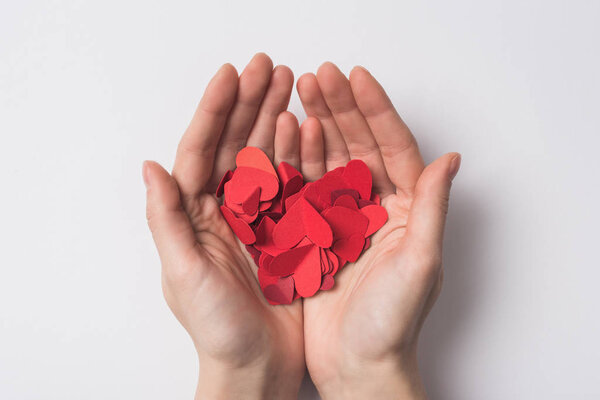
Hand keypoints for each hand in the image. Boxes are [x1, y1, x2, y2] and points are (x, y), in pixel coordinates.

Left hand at [143, 53, 305, 399]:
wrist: (258, 366)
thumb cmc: (217, 330)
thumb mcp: (184, 275)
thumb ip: (167, 221)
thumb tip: (150, 167)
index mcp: (194, 216)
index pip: (200, 151)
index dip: (214, 111)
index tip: (231, 76)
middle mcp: (222, 210)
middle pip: (234, 144)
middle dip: (249, 103)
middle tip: (268, 67)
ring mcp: (256, 217)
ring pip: (264, 156)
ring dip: (274, 118)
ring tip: (289, 85)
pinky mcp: (284, 229)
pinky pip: (292, 182)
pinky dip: (299, 153)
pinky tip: (306, 128)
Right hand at [294, 63, 460, 398]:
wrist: (356, 366)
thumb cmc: (392, 324)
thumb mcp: (420, 263)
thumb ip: (431, 209)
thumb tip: (450, 159)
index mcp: (407, 210)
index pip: (393, 148)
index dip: (375, 111)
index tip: (356, 79)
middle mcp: (375, 209)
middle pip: (358, 146)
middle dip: (341, 108)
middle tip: (320, 76)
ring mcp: (342, 218)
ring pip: (328, 161)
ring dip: (316, 126)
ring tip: (300, 94)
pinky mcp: (313, 233)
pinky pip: (303, 188)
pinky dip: (294, 161)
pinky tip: (285, 136)